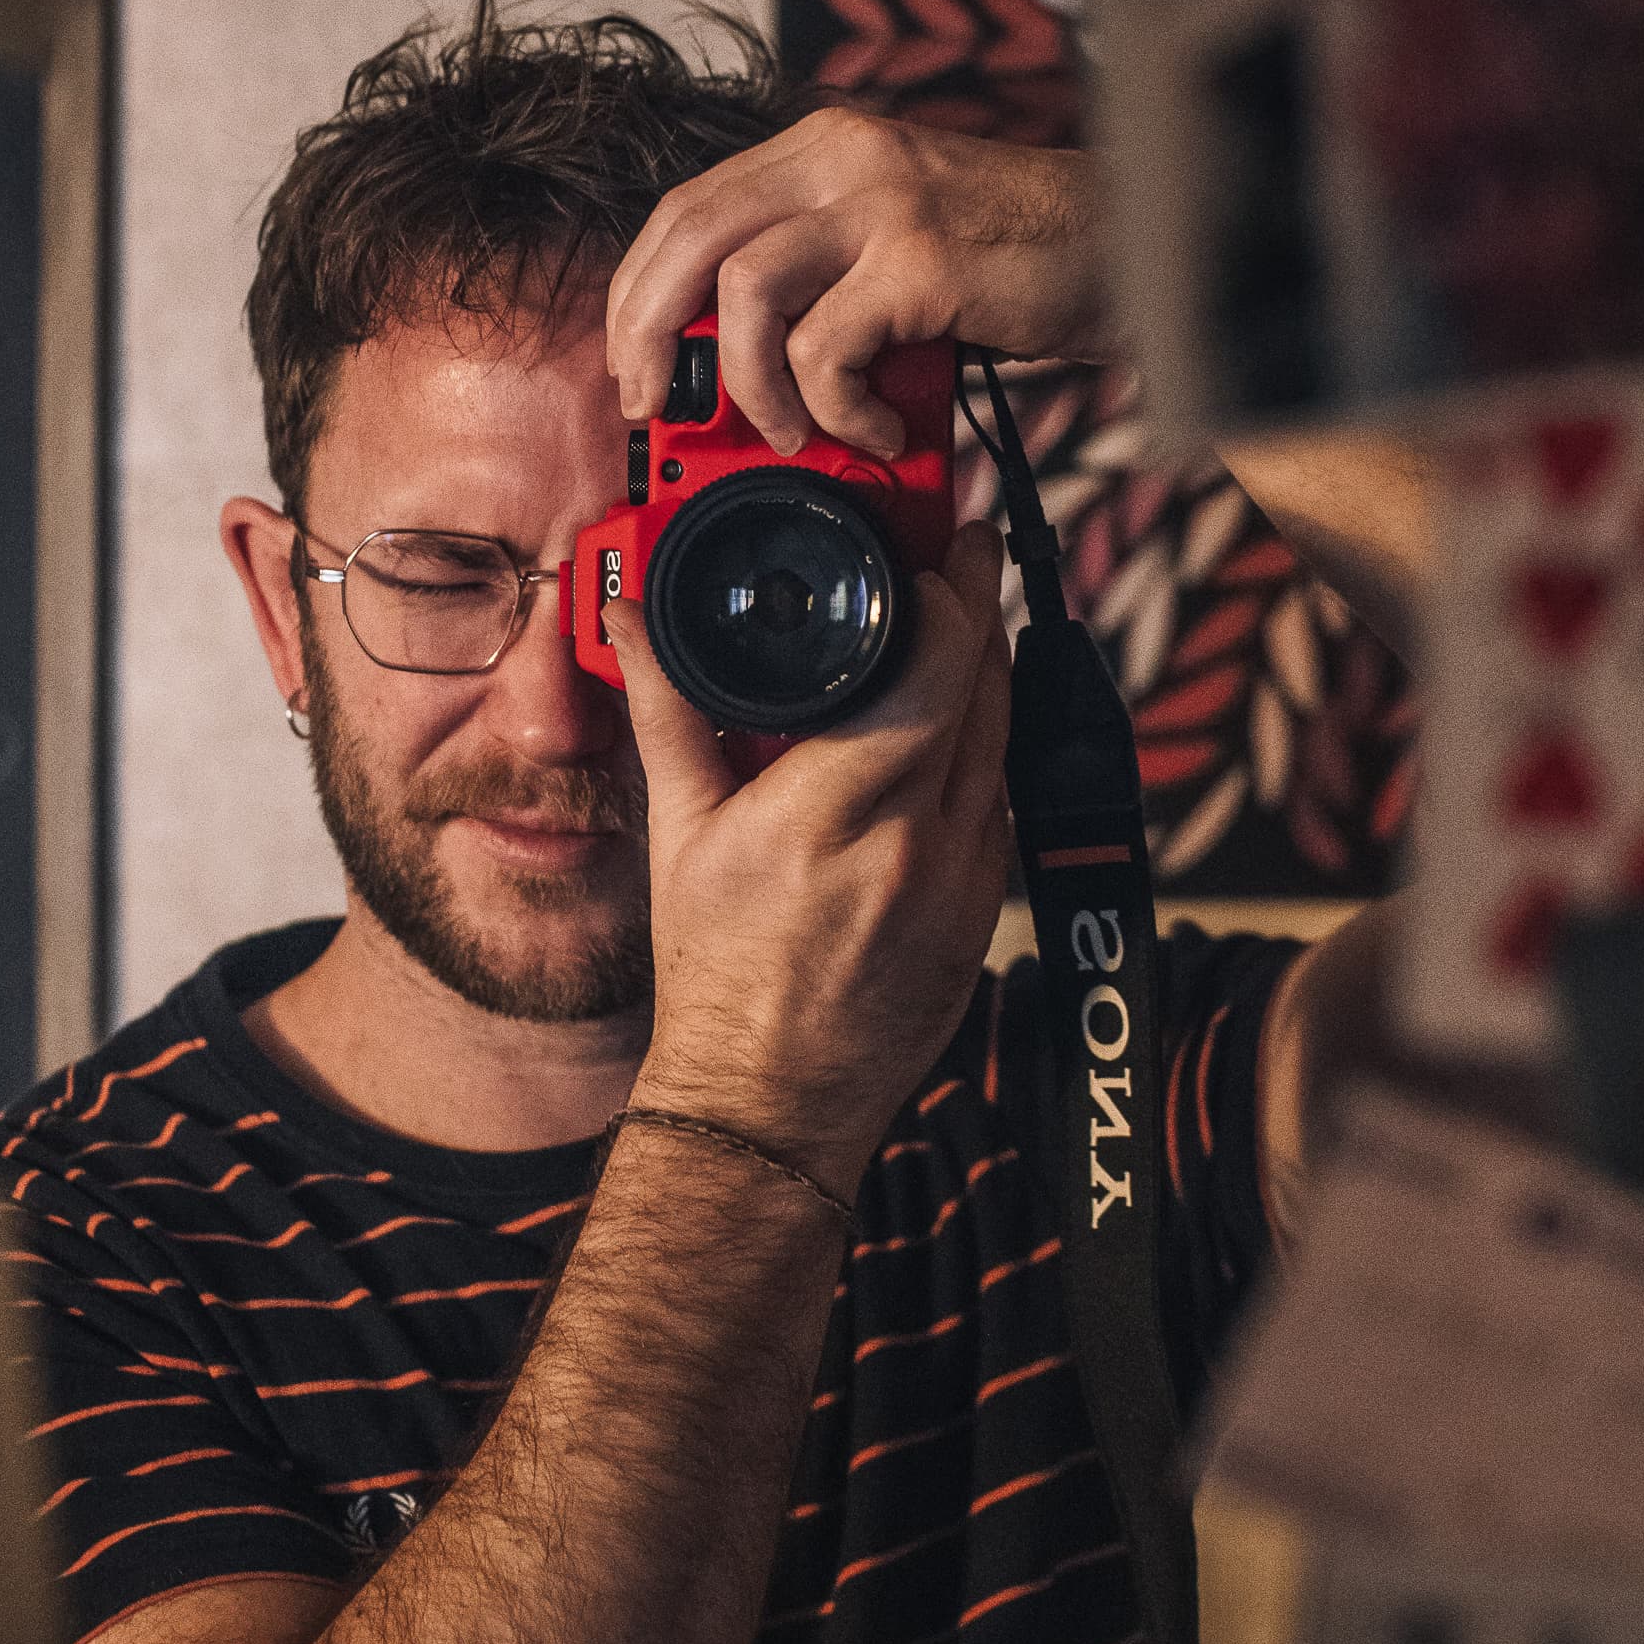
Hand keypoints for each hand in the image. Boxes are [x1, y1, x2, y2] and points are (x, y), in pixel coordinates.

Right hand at [604, 517, 1012, 1202]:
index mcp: (836, 811)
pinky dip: (978, 755)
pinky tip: (941, 740)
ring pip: (1004, 741)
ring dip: (986, 676)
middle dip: (976, 607)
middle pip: (987, 685)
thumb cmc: (716, 979)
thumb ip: (671, 713)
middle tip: (955, 555)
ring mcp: (966, 884)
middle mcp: (919, 843)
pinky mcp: (986, 916)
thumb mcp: (683, 835)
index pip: (936, 665)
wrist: (768, 1103)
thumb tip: (639, 623)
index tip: (938, 540)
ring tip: (952, 630)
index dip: (951, 588)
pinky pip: (999, 803)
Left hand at [606, 107, 1110, 459]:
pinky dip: (834, 408)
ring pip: (744, 292)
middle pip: (689, 236)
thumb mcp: (898, 249)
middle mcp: (844, 157)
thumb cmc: (1022, 261)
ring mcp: (882, 204)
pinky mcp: (921, 263)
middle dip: (649, 333)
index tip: (635, 364)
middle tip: (657, 408)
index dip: (639, 290)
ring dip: (751, 385)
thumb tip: (738, 368)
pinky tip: (874, 425)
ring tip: (793, 433)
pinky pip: (825, 351)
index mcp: (825, 146)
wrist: (1135, 245)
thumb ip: (822, 280)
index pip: (687, 207)